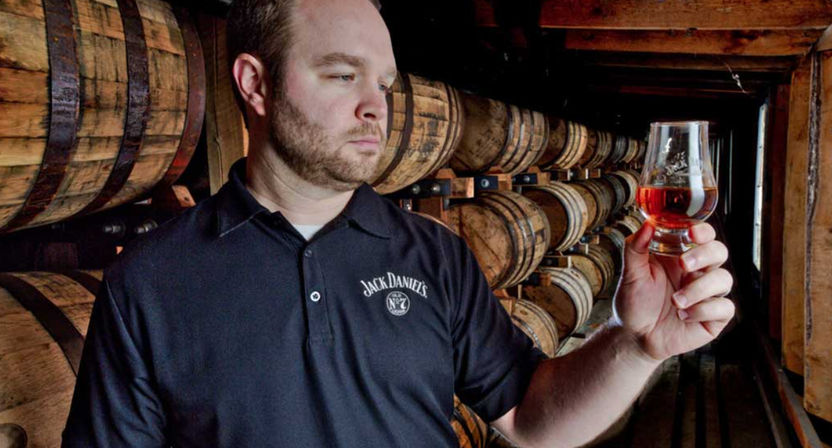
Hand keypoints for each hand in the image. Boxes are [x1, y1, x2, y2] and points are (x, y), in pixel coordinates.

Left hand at [613, 221, 734, 360]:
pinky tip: (684, 316)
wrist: (635, 336)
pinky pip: (725, 307)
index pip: (702, 235)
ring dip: (699, 289)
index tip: (691, 233)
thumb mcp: (630, 274)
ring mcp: (708, 293)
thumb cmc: (634, 302)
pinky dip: (704, 310)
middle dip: (704, 255)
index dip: (703, 231)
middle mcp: (698, 271)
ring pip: (724, 279)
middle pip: (719, 251)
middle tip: (683, 264)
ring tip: (675, 301)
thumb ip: (635, 248)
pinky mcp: (714, 316)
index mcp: (680, 255)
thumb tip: (647, 225)